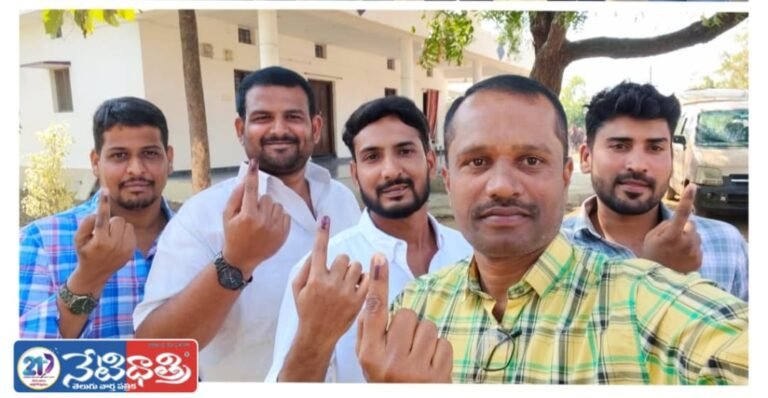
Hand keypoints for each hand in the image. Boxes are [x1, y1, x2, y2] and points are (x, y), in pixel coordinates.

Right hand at [72, 189, 136, 286]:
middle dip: (110, 222)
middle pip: (117, 219)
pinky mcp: (132, 249)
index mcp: (100, 241)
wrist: (95, 274)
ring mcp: (126, 248)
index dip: (103, 203)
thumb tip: (98, 212)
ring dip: (118, 228)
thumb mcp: (78, 239)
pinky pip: (131, 231)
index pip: (102, 218)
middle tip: (102, 233)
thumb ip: (86, 223)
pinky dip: (124, 233)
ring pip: (126, 224)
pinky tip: (116, 243)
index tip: (105, 190)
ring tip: (109, 238)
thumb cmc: (85, 253)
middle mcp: (115, 245)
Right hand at [222, 158, 290, 275]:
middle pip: (267, 198)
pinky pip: (286, 215)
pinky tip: (269, 226)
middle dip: (259, 202)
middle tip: (252, 214)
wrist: (242, 259)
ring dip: (270, 209)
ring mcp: (275, 228)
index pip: (251, 189)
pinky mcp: (284, 234)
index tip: (254, 162)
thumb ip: (236, 196)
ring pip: (278, 206)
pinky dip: (279, 217)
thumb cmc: (232, 235)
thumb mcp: (227, 216)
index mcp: (248, 215)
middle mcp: (263, 221)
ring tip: (261, 221)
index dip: (252, 175)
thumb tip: (246, 180)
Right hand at [291, 216, 370, 350]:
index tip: (325, 218)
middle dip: (340, 263)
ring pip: (356, 266)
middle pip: (343, 257)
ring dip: (352, 270)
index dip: (322, 232)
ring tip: (346, 282)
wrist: (317, 335)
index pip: (319, 250)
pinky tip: (355, 287)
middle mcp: (331, 284)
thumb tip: (315, 251)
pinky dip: (363, 280)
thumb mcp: (297, 289)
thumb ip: (305, 268)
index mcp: (315, 279)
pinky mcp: (359, 301)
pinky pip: (367, 279)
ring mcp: (346, 292)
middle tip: (336, 274)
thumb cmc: (306, 309)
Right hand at [356, 255, 452, 382]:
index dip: (378, 282)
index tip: (378, 258)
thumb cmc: (388, 383)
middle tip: (406, 347)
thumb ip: (368, 333)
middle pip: (407, 315)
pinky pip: (443, 343)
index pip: (374, 311)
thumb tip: (373, 300)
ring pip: (427, 327)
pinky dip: (439, 352)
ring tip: (418, 359)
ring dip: (425, 339)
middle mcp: (390, 361)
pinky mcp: (438, 376)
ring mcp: (415, 370)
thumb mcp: (368, 363)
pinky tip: (430, 368)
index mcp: (370, 355)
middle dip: (409, 326)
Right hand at [641, 184, 701, 272]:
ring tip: (674, 251)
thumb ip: (666, 225)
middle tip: (670, 240)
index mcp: (671, 235)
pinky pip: (698, 247)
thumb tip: (679, 221)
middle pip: (691, 225)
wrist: (657, 280)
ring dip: (688, 239)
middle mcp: (686, 242)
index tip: (692, 186)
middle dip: (683, 228)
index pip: (681, 213)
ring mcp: (694, 252)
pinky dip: (690, 249)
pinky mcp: (699, 260)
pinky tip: (680, 258)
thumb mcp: (651, 236)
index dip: (687, 199)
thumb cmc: (652, 254)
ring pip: (695, 236)